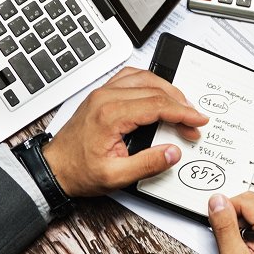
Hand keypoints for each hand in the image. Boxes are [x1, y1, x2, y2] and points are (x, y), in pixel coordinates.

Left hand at [41, 67, 207, 196]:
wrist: (54, 167)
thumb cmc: (79, 171)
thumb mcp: (116, 177)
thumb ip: (147, 164)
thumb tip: (172, 152)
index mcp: (111, 115)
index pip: (157, 105)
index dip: (183, 113)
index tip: (198, 121)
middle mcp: (106, 98)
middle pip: (154, 90)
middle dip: (180, 105)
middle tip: (193, 121)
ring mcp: (102, 93)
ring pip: (143, 77)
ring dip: (166, 89)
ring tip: (182, 107)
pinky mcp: (101, 94)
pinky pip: (129, 77)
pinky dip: (149, 81)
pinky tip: (158, 92)